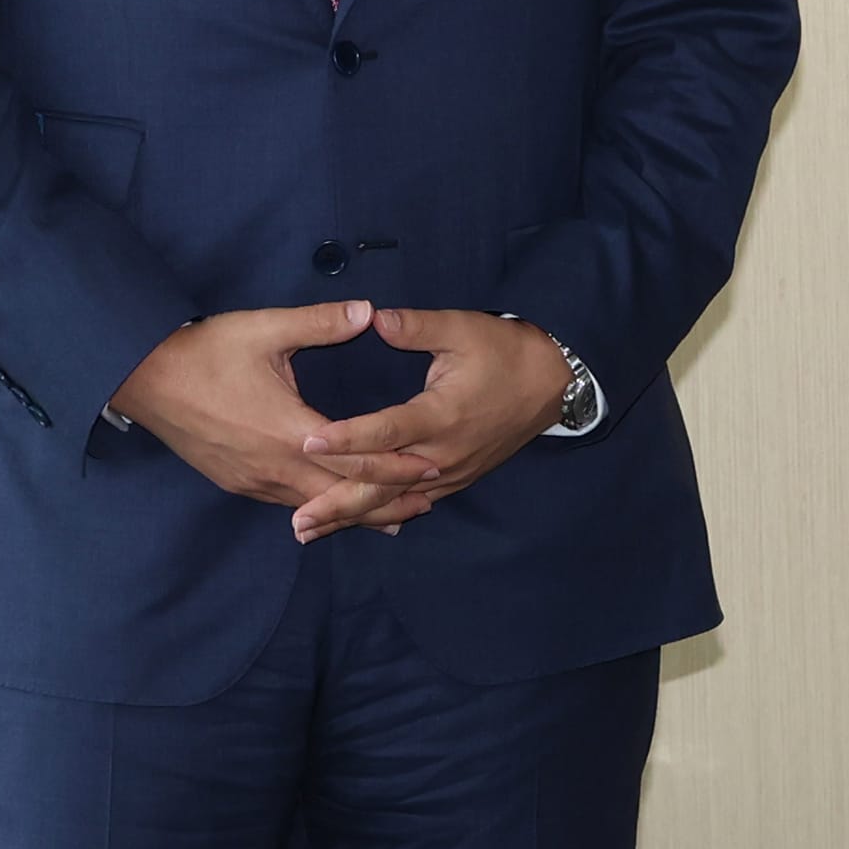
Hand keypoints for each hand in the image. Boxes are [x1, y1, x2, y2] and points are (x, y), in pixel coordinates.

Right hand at [103, 302, 434, 543]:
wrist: (143, 378)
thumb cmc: (205, 351)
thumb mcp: (265, 328)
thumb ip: (320, 323)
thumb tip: (368, 310)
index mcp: (288, 432)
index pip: (354, 460)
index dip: (395, 467)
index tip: (432, 469)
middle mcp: (273, 468)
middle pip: (339, 499)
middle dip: (384, 503)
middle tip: (425, 506)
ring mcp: (252, 481)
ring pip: (312, 508)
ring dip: (352, 511)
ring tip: (394, 517)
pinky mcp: (236, 482)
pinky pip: (287, 503)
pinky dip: (319, 507)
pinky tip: (333, 507)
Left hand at [294, 308, 573, 518]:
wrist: (551, 381)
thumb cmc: (505, 351)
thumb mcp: (462, 328)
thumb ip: (416, 326)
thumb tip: (373, 318)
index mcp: (441, 415)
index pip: (384, 433)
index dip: (345, 438)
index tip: (307, 442)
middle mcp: (443, 453)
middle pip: (382, 483)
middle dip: (337, 500)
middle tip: (296, 518)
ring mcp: (451, 471)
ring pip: (394, 500)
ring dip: (352, 516)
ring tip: (311, 530)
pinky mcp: (458, 477)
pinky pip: (413, 501)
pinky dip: (381, 513)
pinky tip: (355, 522)